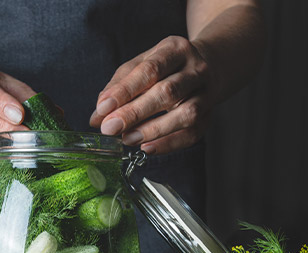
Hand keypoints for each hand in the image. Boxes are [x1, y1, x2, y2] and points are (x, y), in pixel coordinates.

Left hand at [89, 36, 212, 154]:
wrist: (209, 67)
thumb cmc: (166, 68)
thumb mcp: (141, 65)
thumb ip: (118, 88)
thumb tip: (97, 117)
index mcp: (175, 49)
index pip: (150, 70)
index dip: (125, 90)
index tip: (104, 108)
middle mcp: (196, 69)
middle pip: (167, 92)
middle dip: (135, 112)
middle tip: (110, 128)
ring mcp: (207, 94)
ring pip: (185, 114)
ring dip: (153, 130)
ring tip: (127, 139)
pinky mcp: (210, 116)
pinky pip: (192, 134)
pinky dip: (168, 143)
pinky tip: (147, 147)